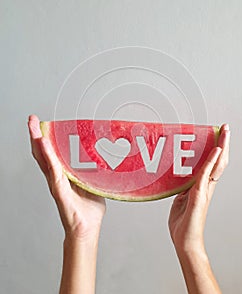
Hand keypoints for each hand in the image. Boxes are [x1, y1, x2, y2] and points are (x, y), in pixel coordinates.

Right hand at [28, 115, 105, 240]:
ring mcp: (56, 184)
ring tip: (33, 127)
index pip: (51, 154)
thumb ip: (92, 172)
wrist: (87, 228)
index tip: (42, 124)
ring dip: (38, 142)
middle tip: (32, 119)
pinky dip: (48, 157)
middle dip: (36, 135)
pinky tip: (44, 144)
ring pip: (44, 159)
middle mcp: (56, 177)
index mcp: (64, 175)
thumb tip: (102, 159)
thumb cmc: (89, 209)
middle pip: (42, 153)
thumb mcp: (92, 184)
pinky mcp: (59, 191)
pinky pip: (53, 171)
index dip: (45, 139)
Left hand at [168, 124, 229, 251]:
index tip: (218, 134)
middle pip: (219, 161)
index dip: (216, 149)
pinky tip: (216, 151)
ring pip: (216, 165)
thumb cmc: (183, 223)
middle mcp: (206, 186)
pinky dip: (211, 162)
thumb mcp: (180, 199)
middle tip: (226, 128)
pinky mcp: (199, 196)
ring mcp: (204, 190)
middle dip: (223, 143)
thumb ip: (183, 188)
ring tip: (224, 133)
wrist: (185, 241)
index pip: (212, 163)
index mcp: (201, 186)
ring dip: (221, 147)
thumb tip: (180, 180)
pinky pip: (206, 175)